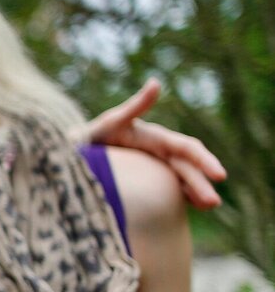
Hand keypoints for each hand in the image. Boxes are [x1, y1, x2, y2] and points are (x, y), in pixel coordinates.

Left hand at [76, 78, 226, 209]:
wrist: (72, 154)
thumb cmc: (91, 136)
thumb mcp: (111, 122)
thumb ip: (134, 106)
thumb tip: (156, 82)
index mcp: (153, 137)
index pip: (185, 148)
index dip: (203, 160)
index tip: (219, 175)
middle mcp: (158, 152)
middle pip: (186, 168)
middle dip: (201, 184)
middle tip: (214, 203)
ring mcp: (153, 167)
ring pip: (181, 181)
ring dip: (197, 193)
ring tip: (211, 206)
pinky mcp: (146, 181)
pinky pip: (169, 191)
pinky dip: (183, 199)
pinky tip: (196, 209)